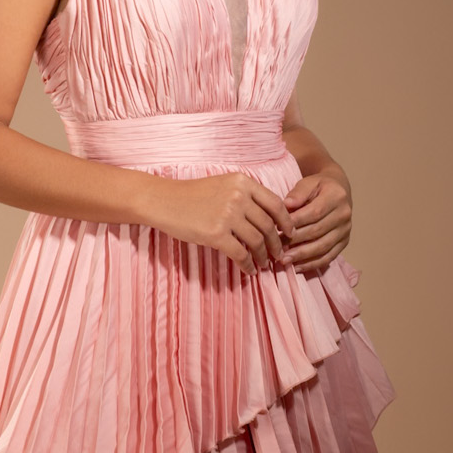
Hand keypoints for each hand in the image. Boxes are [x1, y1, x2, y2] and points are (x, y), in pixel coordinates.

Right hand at [149, 172, 296, 270]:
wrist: (163, 200)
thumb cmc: (192, 195)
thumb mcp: (223, 184)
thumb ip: (245, 195)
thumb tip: (268, 217)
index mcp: (242, 182)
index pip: (275, 203)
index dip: (287, 221)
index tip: (290, 233)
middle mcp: (238, 196)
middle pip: (268, 224)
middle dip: (277, 243)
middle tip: (280, 254)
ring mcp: (227, 215)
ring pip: (257, 241)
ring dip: (264, 255)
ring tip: (265, 263)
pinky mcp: (215, 234)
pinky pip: (240, 254)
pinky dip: (248, 265)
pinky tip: (249, 270)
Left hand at [282, 168, 352, 272]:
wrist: (338, 190)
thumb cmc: (318, 187)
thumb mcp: (308, 183)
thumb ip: (298, 193)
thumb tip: (286, 205)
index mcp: (336, 196)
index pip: (314, 212)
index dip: (295, 222)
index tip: (277, 229)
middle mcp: (344, 214)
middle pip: (317, 231)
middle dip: (295, 241)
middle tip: (277, 248)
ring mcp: (346, 230)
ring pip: (323, 246)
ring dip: (302, 256)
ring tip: (284, 260)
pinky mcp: (345, 242)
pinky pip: (329, 256)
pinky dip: (312, 264)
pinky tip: (297, 267)